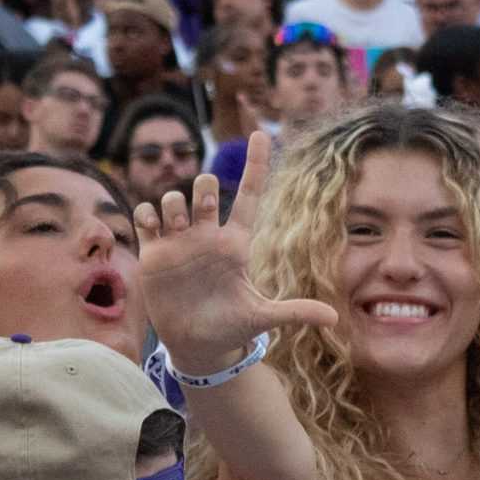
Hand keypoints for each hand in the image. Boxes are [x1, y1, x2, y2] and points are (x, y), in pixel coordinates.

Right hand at [133, 130, 336, 377]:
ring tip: (176, 226)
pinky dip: (146, 214)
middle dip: (203, 188)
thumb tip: (334, 319)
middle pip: (205, 187)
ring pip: (174, 198)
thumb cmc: (232, 327)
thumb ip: (295, 312)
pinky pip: (145, 216)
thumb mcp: (263, 318)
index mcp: (236, 243)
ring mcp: (179, 242)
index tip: (261, 134)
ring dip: (174, 203)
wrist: (197, 345)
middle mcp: (208, 235)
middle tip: (201, 213)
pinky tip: (152, 227)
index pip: (248, 195)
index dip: (255, 164)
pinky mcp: (154, 252)